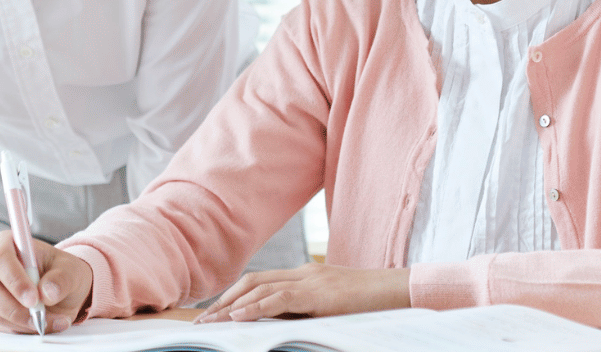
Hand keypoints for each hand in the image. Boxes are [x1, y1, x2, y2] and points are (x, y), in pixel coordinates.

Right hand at [0, 230, 92, 333]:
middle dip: (15, 307)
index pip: (0, 259)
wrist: (62, 290)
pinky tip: (41, 324)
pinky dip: (22, 329)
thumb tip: (47, 292)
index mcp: (7, 243)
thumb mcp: (71, 270)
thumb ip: (61, 278)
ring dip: (23, 322)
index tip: (33, 298)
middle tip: (40, 316)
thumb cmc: (63, 272)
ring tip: (51, 321)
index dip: (14, 280)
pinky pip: (0, 324)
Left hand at [195, 264, 410, 323]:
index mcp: (305, 276)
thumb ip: (305, 311)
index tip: (213, 313)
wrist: (398, 291)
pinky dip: (256, 307)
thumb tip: (276, 326)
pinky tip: (239, 317)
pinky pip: (281, 298)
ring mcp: (311, 281)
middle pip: (253, 281)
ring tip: (211, 322)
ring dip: (232, 305)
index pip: (260, 281)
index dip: (233, 295)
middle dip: (224, 300)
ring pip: (261, 288)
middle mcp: (304, 274)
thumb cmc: (369, 304)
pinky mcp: (320, 294)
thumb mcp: (331, 309)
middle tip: (201, 321)